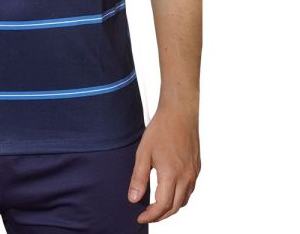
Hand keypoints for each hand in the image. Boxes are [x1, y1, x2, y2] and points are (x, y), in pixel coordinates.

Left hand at [128, 104, 200, 222]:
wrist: (180, 114)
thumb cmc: (161, 130)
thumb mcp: (143, 153)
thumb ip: (138, 178)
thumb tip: (133, 199)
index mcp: (171, 174)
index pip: (162, 206)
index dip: (151, 216)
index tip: (140, 217)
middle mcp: (186, 177)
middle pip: (175, 207)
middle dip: (160, 215)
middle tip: (147, 215)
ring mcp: (193, 173)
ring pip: (184, 200)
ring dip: (171, 207)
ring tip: (157, 206)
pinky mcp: (197, 168)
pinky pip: (190, 190)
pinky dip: (180, 197)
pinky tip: (170, 191)